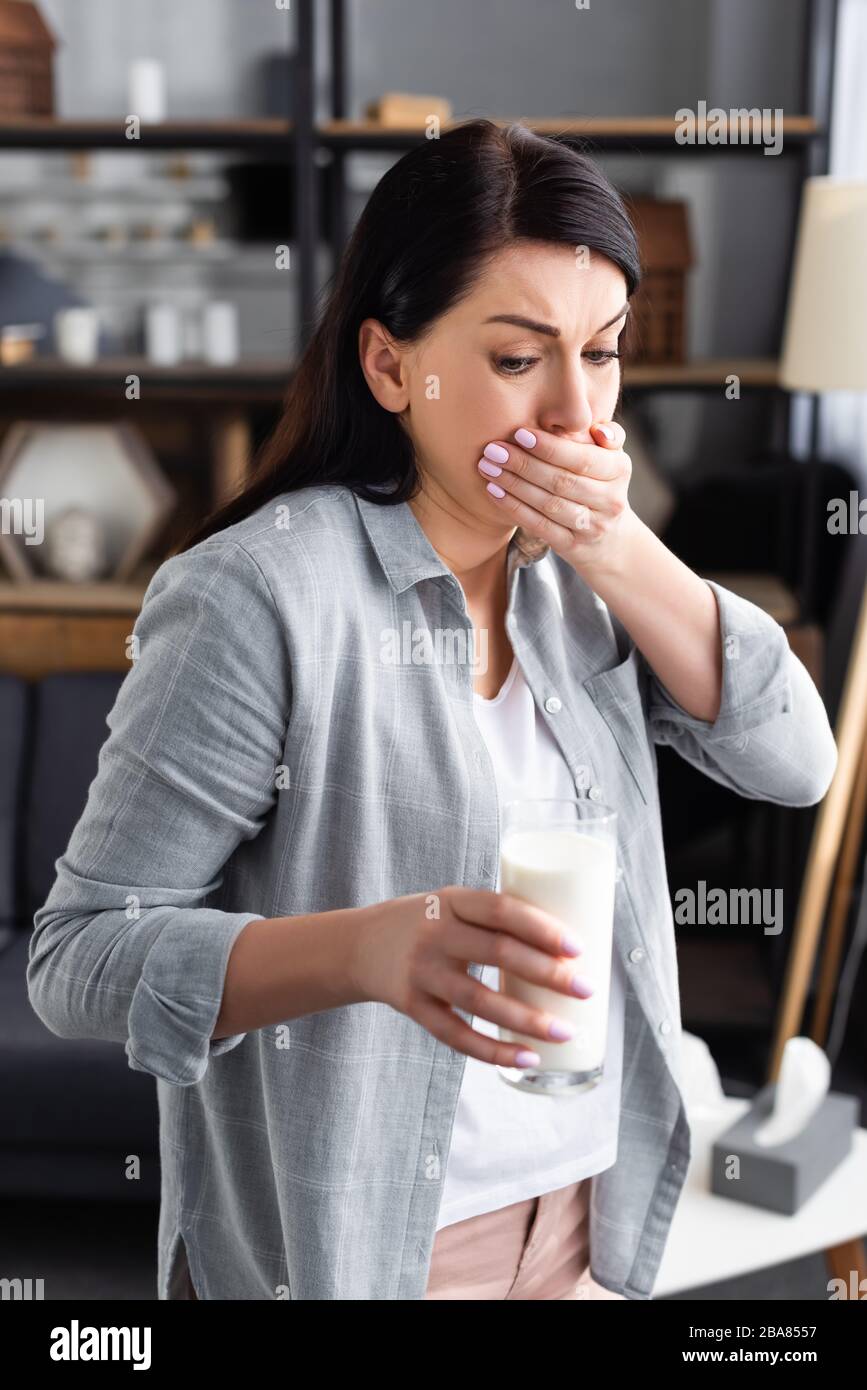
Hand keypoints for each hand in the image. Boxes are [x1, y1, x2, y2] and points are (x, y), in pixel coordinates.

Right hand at [348, 885, 594, 1067]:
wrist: (359, 945)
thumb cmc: (427, 923)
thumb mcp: (451, 904)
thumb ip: (495, 919)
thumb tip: (567, 947)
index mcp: (451, 900)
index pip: (501, 910)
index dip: (541, 928)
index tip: (578, 947)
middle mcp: (434, 934)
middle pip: (498, 954)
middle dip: (547, 973)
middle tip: (586, 988)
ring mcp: (421, 972)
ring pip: (480, 1001)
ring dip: (527, 1019)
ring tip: (566, 1030)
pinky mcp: (412, 1006)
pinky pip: (456, 1035)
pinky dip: (493, 1050)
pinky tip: (526, 1058)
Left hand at [476, 421, 633, 574]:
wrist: (610, 539)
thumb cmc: (600, 483)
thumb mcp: (610, 457)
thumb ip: (606, 435)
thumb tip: (598, 429)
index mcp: (619, 470)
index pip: (582, 458)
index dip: (550, 447)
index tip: (519, 433)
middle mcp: (610, 500)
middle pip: (561, 481)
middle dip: (524, 464)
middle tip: (492, 450)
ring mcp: (592, 526)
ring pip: (549, 504)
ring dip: (514, 485)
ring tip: (487, 467)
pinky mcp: (573, 546)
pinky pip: (540, 526)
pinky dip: (514, 508)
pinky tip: (494, 491)